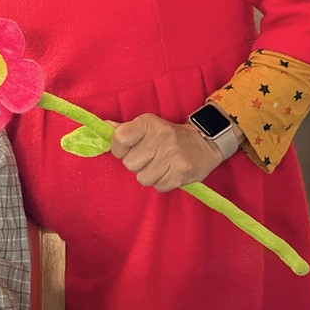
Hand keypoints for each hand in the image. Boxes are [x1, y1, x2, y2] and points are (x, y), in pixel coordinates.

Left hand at [110, 113, 225, 192]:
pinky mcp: (182, 172)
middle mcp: (160, 137)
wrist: (205, 141)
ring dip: (150, 175)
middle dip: (137, 164)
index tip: (126, 150)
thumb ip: (126, 128)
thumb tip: (104, 126)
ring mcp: (172, 155)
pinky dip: (162, 183)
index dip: (118, 150)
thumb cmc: (170, 135)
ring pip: (143, 178)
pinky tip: (170, 172)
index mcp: (148, 123)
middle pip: (129, 164)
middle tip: (150, 157)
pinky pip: (159, 186)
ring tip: (161, 165)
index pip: (120, 138)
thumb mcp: (149, 126)